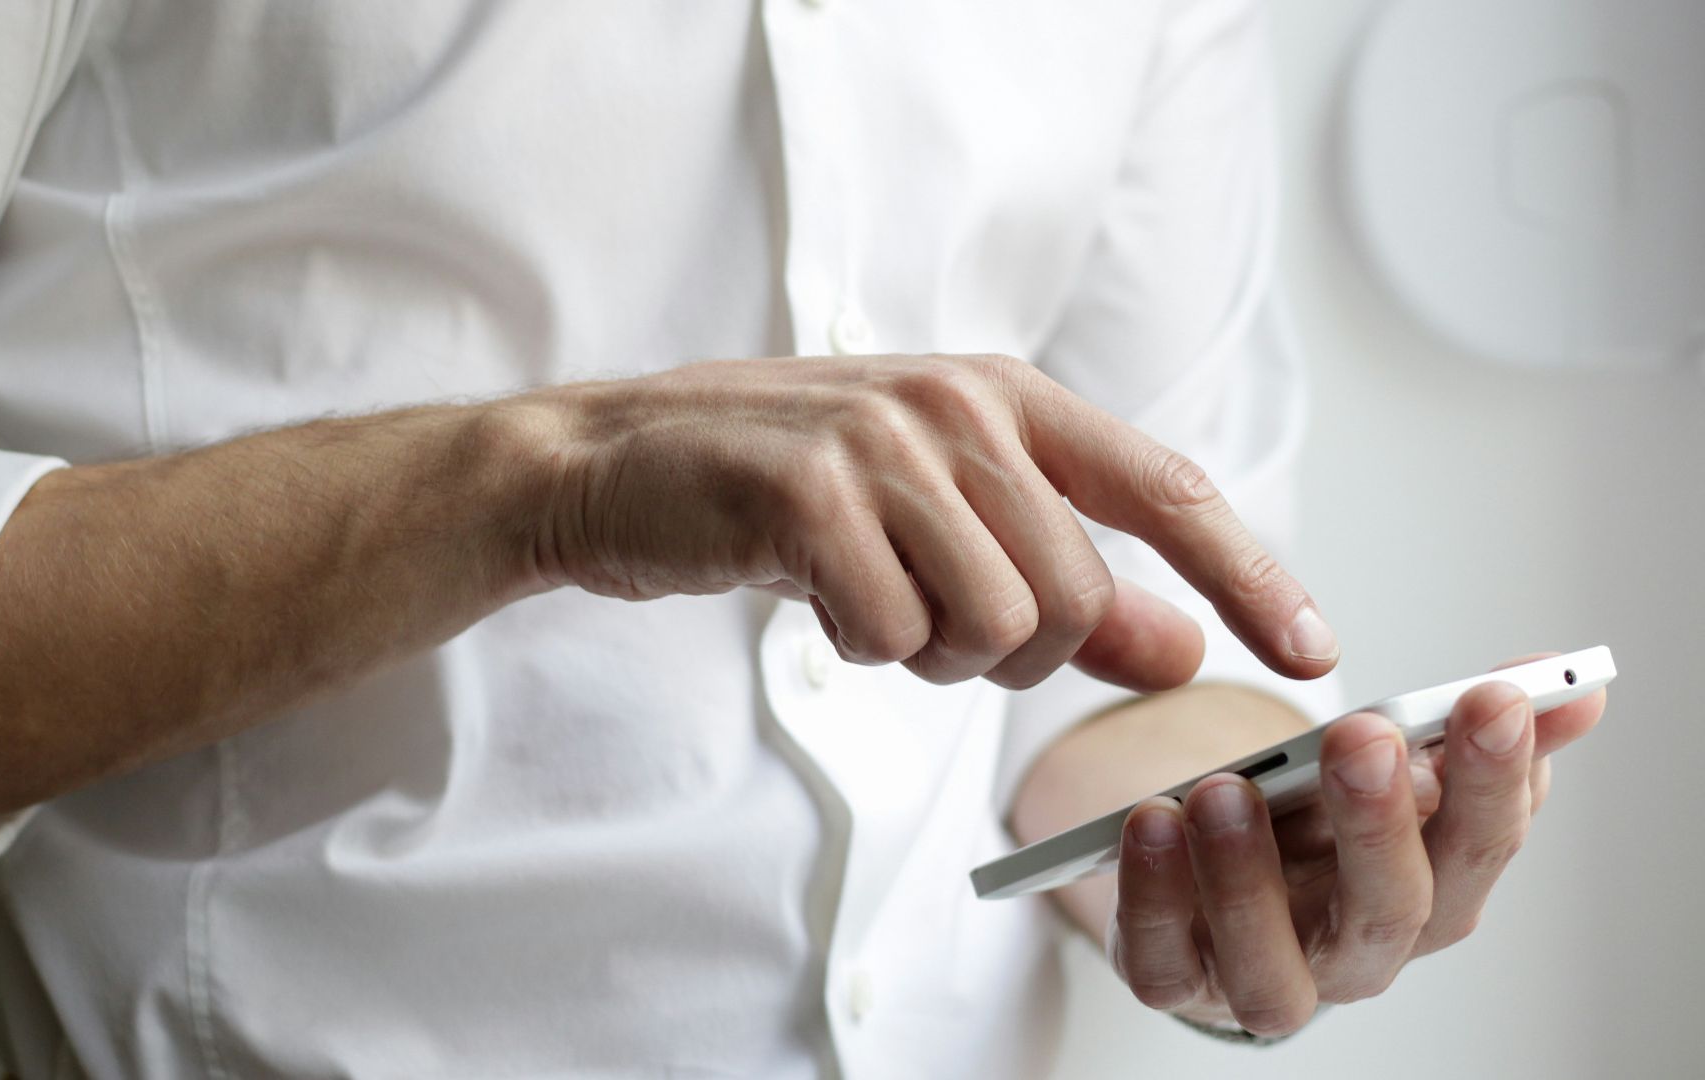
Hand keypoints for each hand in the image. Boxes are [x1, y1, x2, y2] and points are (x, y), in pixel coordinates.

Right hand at [524, 353, 1337, 689]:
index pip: (1166, 490)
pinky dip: (859, 649)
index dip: (1250, 575)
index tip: (1313, 652)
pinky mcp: (808, 492)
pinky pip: (893, 636)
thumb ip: (1066, 583)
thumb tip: (1182, 651)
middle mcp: (958, 404)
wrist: (615, 465)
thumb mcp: (939, 523)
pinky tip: (812, 594)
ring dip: (930, 654)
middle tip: (927, 620)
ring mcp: (882, 442)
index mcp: (1006, 396)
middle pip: (1074, 597)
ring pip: (994, 626)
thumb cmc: (786, 494)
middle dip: (1013, 652)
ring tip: (866, 597)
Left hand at [1103, 655, 1605, 1034]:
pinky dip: (1153, 898)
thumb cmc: (1315, 826)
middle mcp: (1357, 953)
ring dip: (1248, 877)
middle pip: (1389, 911)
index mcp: (1429, 893)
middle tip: (1363, 737)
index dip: (1493, 778)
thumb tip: (1575, 684)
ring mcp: (1264, 977)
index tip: (1491, 697)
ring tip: (1224, 789)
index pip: (1479, 847)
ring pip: (1272, 966)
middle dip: (1379, 823)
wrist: (1212, 878)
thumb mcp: (1389, 769)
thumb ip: (1468, 730)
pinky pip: (1161, 963)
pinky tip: (1150, 822)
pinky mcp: (1175, 980)